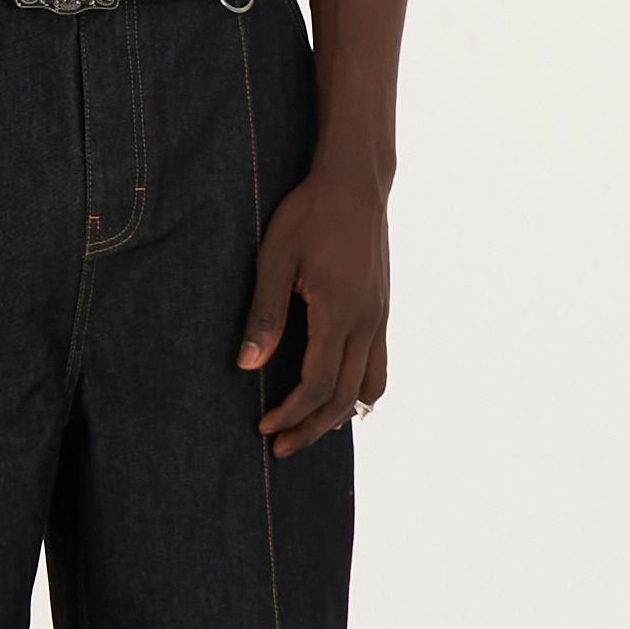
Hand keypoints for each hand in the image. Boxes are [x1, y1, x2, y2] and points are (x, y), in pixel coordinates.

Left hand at [237, 172, 388, 454]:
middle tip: (280, 445)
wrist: (355, 183)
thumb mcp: (274, 260)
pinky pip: (379, 365)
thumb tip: (247, 366)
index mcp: (339, 314)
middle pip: (344, 397)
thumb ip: (264, 315)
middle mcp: (367, 323)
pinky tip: (338, 392)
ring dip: (340, 414)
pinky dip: (360, 391)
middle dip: (311, 427)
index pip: (318, 385)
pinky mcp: (382, 308)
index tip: (264, 426)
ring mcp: (379, 317)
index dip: (290, 413)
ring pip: (369, 387)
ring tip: (310, 426)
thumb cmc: (309, 215)